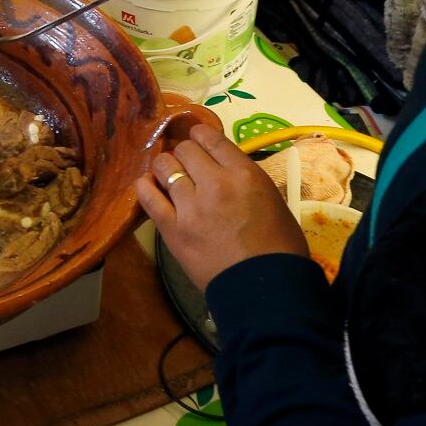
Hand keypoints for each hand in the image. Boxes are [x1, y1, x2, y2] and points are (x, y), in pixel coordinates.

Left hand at [136, 123, 307, 290]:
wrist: (265, 290)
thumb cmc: (280, 247)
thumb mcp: (272, 200)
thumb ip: (245, 180)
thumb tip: (224, 170)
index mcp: (243, 174)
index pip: (211, 138)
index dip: (201, 136)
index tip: (198, 140)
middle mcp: (214, 183)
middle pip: (185, 149)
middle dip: (185, 152)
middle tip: (187, 163)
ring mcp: (189, 206)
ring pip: (164, 167)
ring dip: (166, 167)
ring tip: (168, 174)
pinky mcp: (172, 230)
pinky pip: (148, 197)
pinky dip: (145, 186)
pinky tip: (148, 184)